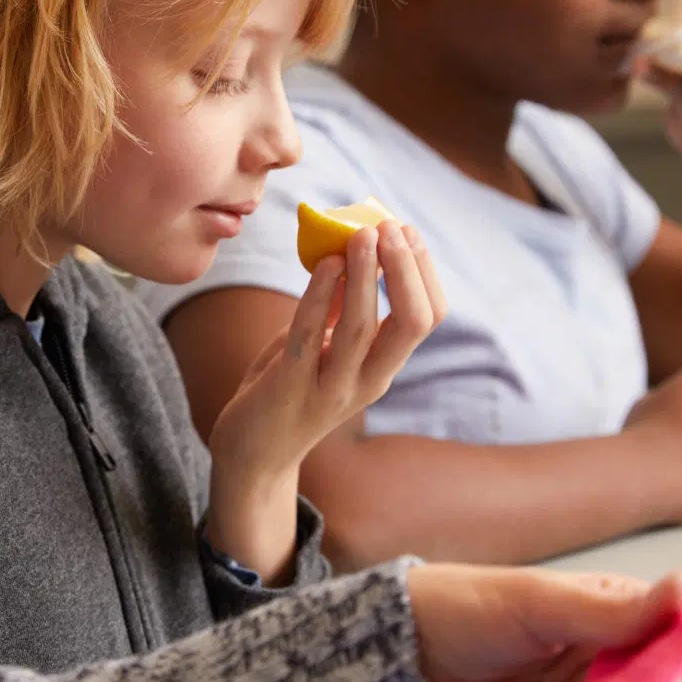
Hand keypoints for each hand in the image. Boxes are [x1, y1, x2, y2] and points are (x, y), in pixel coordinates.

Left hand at [209, 220, 445, 478]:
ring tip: (362, 235)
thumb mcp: (324, 347)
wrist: (253, 454)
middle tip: (391, 227)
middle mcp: (368, 381)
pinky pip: (308, 336)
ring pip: (360, 328)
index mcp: (383, 367)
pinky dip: (319, 296)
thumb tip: (354, 247)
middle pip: (410, 323)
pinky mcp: (290, 389)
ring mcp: (331, 389)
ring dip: (365, 276)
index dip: (424, 272)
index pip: (428, 317)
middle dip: (406, 271)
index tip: (407, 230)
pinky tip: (325, 264)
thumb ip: (339, 308)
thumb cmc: (289, 389)